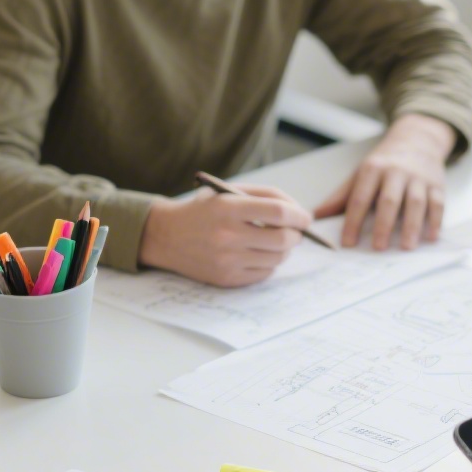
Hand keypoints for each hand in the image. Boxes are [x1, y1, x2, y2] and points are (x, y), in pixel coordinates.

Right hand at [140, 185, 312, 286]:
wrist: (166, 236)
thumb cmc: (204, 210)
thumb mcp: (227, 192)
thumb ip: (264, 196)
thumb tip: (299, 213)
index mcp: (228, 208)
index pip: (278, 212)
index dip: (299, 215)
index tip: (306, 218)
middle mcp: (227, 235)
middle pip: (283, 239)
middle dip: (296, 235)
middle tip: (295, 231)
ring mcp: (227, 260)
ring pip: (277, 258)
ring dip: (284, 249)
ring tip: (276, 241)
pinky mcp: (227, 279)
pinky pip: (264, 273)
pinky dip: (269, 263)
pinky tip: (259, 253)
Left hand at [315, 114, 454, 250]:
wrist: (417, 140)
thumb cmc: (385, 163)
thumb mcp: (360, 173)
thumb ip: (340, 197)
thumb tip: (316, 216)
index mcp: (373, 169)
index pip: (360, 198)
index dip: (353, 221)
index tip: (348, 243)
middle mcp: (396, 172)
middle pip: (389, 200)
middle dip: (384, 225)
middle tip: (378, 247)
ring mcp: (418, 178)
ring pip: (416, 203)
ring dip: (411, 226)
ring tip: (406, 246)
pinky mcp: (437, 185)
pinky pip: (438, 203)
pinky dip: (435, 221)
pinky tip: (430, 237)